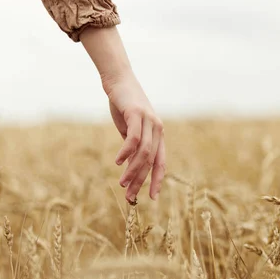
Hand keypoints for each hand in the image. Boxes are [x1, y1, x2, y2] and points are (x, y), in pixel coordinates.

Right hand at [104, 73, 165, 202]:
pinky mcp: (137, 114)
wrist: (118, 81)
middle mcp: (157, 129)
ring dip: (133, 171)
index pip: (161, 163)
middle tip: (129, 196)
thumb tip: (130, 168)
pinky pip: (134, 139)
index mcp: (158, 134)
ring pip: (144, 153)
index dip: (157, 181)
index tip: (152, 198)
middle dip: (140, 181)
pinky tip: (118, 162)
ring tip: (122, 183)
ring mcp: (149, 121)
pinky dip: (126, 153)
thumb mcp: (129, 130)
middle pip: (151, 161)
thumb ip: (132, 147)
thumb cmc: (123, 106)